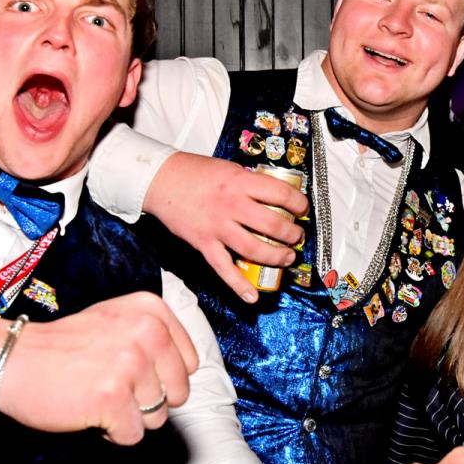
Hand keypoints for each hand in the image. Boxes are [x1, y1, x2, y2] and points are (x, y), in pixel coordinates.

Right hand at [0, 291, 198, 443]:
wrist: (12, 359)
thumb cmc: (62, 346)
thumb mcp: (116, 320)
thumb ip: (155, 337)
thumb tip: (186, 372)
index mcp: (151, 310)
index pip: (189, 362)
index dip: (161, 376)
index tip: (129, 369)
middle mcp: (147, 332)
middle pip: (178, 392)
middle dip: (148, 400)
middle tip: (110, 386)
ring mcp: (131, 365)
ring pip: (157, 417)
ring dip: (128, 416)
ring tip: (97, 394)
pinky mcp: (113, 398)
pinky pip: (133, 435)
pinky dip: (111, 432)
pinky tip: (89, 410)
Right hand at [145, 152, 308, 302]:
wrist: (160, 180)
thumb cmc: (193, 172)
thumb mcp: (229, 168)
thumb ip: (249, 183)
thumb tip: (272, 194)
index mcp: (240, 183)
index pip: (280, 194)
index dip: (298, 204)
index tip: (302, 209)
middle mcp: (231, 205)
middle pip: (273, 226)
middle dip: (292, 235)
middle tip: (297, 237)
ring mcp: (218, 227)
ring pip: (255, 249)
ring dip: (276, 257)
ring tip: (286, 257)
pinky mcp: (204, 243)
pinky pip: (224, 269)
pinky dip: (239, 285)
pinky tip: (252, 295)